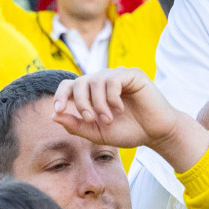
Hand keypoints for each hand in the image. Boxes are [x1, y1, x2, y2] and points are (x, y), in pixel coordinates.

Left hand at [52, 68, 182, 149]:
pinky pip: (113, 80)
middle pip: (79, 82)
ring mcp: (118, 76)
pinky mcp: (133, 75)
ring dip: (98, 103)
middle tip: (90, 119)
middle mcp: (103, 81)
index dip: (60, 96)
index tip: (58, 110)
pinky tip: (120, 109)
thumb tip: (53, 115)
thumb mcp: (96, 133)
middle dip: (81, 102)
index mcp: (92, 93)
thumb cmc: (129, 132)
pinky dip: (112, 97)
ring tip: (109, 119)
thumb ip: (76, 125)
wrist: (156, 133)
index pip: (69, 85)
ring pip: (95, 80)